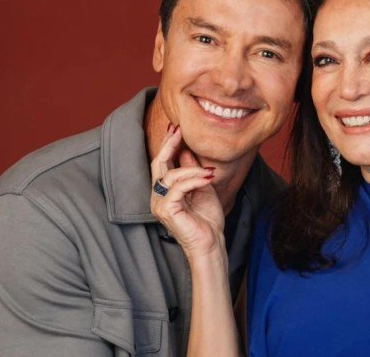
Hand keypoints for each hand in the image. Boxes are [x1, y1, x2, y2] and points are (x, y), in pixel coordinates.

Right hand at [150, 125, 224, 260]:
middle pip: (159, 164)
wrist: (211, 242)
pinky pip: (178, 188)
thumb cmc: (207, 218)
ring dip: (194, 170)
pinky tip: (208, 179)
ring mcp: (159, 204)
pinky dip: (195, 180)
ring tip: (210, 173)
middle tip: (180, 130)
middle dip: (170, 145)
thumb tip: (187, 150)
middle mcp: (157, 196)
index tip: (177, 128)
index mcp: (165, 191)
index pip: (162, 163)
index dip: (168, 144)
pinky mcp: (166, 210)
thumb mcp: (202, 187)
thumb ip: (192, 170)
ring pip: (172, 175)